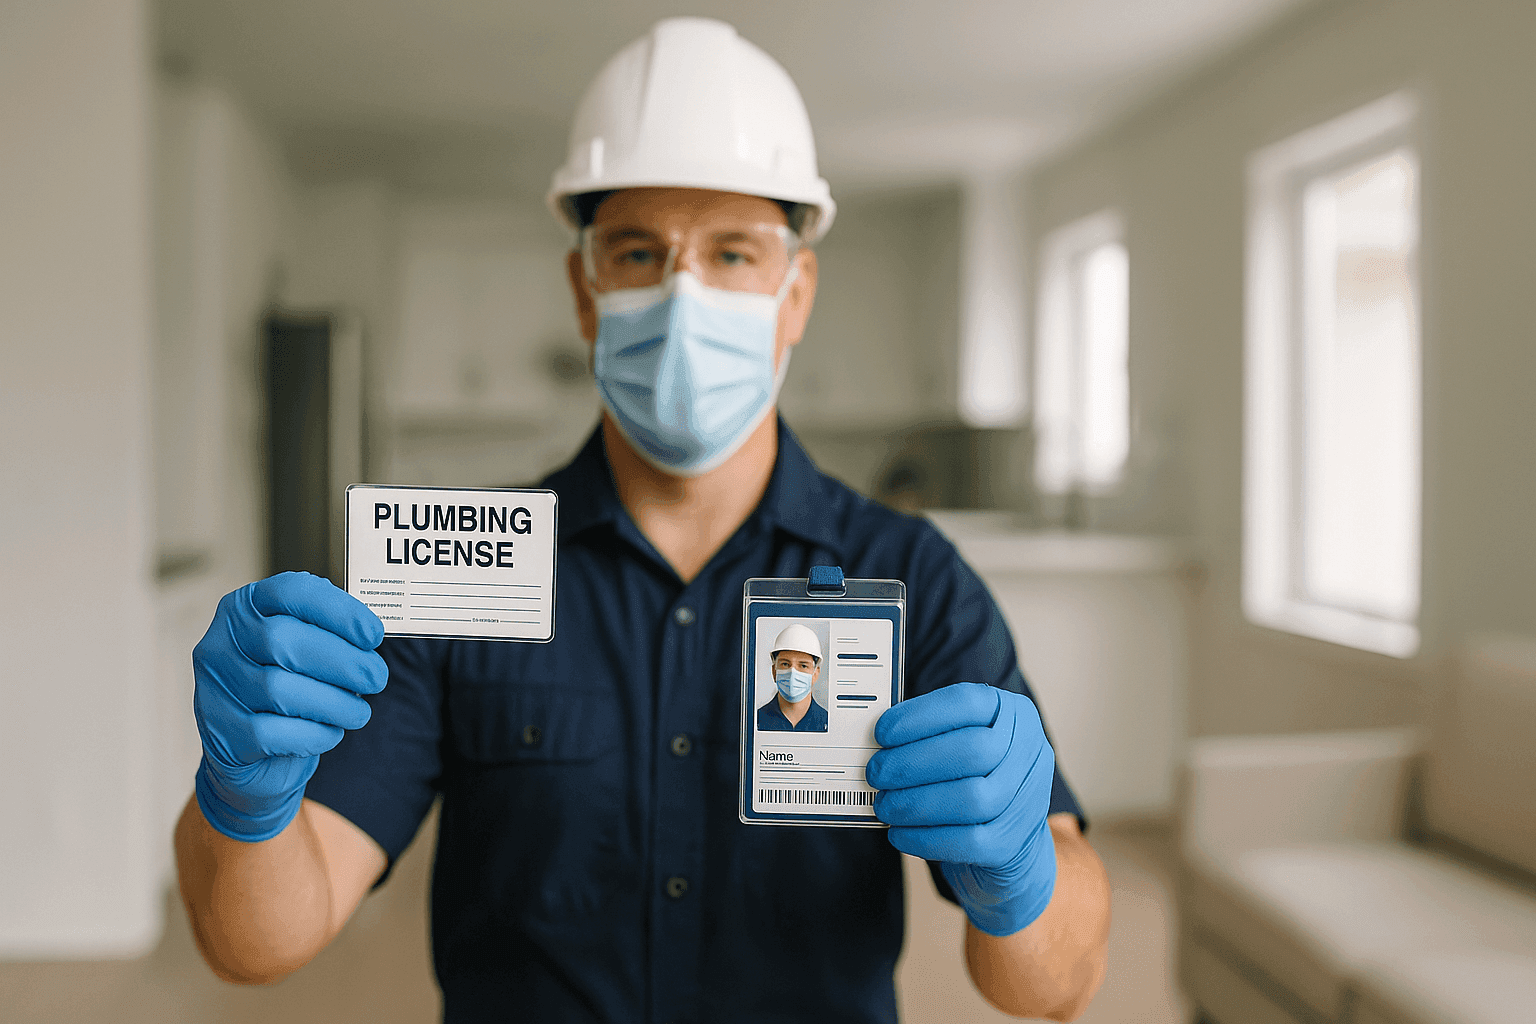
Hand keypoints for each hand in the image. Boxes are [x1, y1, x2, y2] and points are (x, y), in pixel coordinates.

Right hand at [192, 572, 385, 841]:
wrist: (251, 753)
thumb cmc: (288, 688)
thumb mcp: (302, 650)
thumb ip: (328, 633)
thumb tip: (369, 637)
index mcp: (244, 608)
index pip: (290, 591)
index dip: (338, 610)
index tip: (373, 634)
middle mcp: (220, 642)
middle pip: (283, 640)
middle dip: (341, 660)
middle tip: (376, 677)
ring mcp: (213, 688)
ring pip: (278, 689)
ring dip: (333, 702)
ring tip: (358, 711)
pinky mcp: (220, 733)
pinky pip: (272, 732)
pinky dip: (312, 733)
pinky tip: (331, 732)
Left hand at [866, 682, 1057, 935]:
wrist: (1009, 838)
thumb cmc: (971, 778)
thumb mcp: (959, 741)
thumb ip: (929, 734)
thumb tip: (877, 742)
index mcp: (1013, 714)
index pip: (968, 703)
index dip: (920, 717)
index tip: (882, 732)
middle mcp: (1030, 751)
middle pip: (971, 752)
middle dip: (912, 763)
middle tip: (876, 773)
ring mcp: (1027, 799)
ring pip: (972, 799)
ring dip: (915, 803)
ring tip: (884, 804)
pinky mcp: (1012, 842)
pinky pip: (967, 841)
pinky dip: (924, 837)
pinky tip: (898, 833)